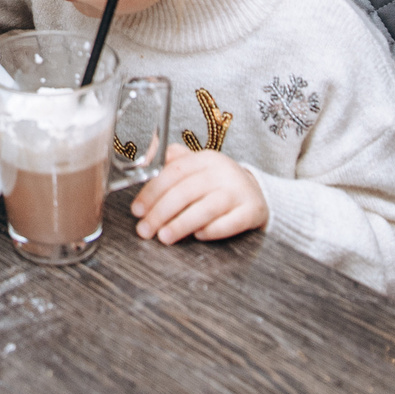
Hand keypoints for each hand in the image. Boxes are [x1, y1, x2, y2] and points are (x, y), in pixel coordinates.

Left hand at [128, 144, 267, 242]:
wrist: (257, 194)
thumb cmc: (219, 184)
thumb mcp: (198, 167)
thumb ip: (173, 163)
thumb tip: (149, 156)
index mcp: (205, 159)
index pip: (174, 172)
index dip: (152, 192)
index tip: (137, 210)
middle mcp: (223, 172)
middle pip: (186, 191)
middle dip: (161, 212)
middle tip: (145, 230)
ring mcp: (239, 191)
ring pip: (206, 208)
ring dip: (181, 224)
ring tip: (164, 237)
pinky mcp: (252, 211)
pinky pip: (230, 223)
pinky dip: (212, 231)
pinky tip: (198, 236)